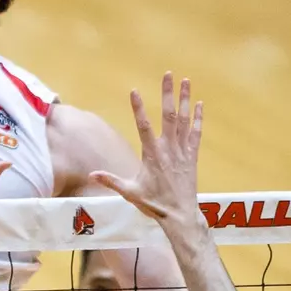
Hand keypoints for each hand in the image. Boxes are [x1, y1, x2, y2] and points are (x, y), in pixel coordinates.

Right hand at [89, 72, 201, 223]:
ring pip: (184, 120)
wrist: (180, 215)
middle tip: (168, 75)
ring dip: (185, 100)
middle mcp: (169, 149)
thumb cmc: (154, 204)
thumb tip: (91, 174)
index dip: (138, 108)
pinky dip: (197, 119)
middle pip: (169, 115)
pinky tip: (199, 105)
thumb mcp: (130, 193)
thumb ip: (111, 181)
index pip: (144, 126)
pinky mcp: (192, 157)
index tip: (135, 91)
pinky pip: (196, 133)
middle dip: (168, 94)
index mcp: (152, 155)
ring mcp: (182, 151)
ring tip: (186, 81)